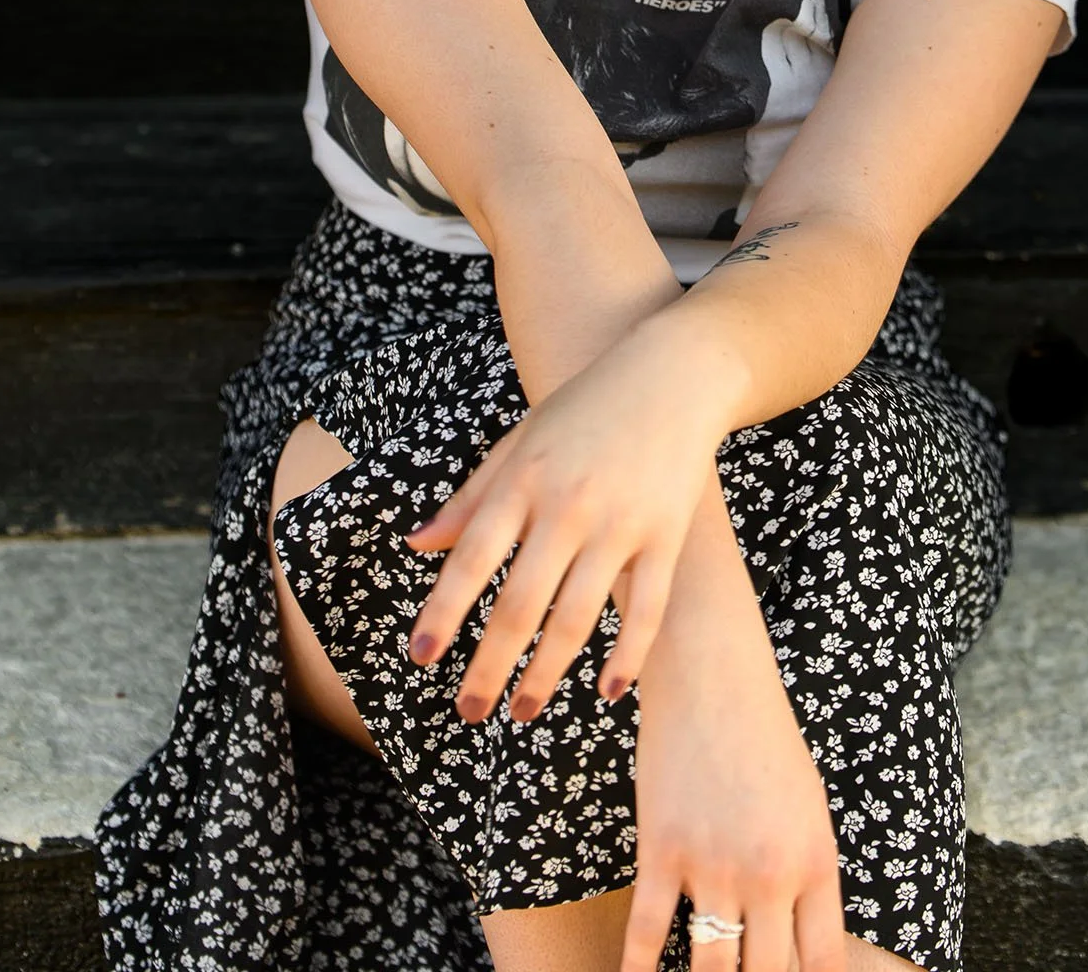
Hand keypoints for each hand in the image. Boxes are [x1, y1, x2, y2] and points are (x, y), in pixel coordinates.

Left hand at [403, 316, 732, 721]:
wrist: (671, 375)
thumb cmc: (585, 410)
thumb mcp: (519, 441)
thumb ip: (471, 497)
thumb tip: (415, 546)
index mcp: (524, 479)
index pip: (473, 557)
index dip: (444, 610)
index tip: (421, 656)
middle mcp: (569, 505)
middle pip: (520, 602)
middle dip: (489, 665)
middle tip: (469, 712)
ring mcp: (621, 523)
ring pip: (577, 616)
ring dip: (546, 673)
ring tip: (521, 710)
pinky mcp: (667, 536)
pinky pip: (646, 609)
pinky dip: (628, 655)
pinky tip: (608, 690)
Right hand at [619, 575, 847, 971]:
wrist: (712, 675)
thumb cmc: (766, 739)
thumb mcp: (809, 809)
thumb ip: (808, 878)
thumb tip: (802, 945)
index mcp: (814, 862)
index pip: (823, 964)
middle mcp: (768, 874)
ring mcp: (712, 864)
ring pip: (710, 970)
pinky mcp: (661, 849)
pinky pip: (647, 932)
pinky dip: (637, 971)